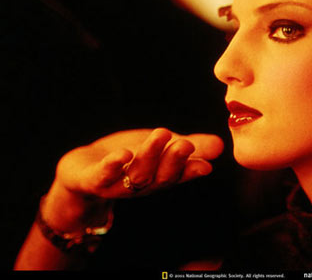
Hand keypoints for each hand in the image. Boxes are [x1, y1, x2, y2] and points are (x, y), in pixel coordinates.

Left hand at [57, 128, 223, 198]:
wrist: (84, 170)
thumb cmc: (129, 158)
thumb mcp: (163, 149)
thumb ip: (191, 147)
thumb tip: (221, 145)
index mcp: (160, 176)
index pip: (179, 175)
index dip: (192, 171)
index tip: (206, 164)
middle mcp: (142, 183)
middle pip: (160, 176)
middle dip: (174, 161)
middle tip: (185, 145)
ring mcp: (118, 183)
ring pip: (137, 174)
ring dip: (150, 156)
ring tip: (161, 134)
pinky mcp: (94, 179)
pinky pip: (104, 175)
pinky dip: (114, 165)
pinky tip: (123, 154)